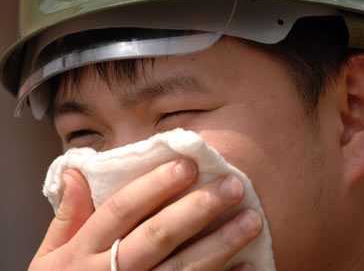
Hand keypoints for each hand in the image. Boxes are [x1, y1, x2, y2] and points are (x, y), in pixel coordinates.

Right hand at [28, 159, 261, 270]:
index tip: (188, 165)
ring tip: (251, 220)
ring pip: (182, 268)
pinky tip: (247, 267)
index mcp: (84, 251)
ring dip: (220, 244)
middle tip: (232, 187)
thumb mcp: (50, 257)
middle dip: (197, 210)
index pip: (123, 210)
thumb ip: (66, 216)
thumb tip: (74, 173)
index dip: (155, 186)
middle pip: (158, 236)